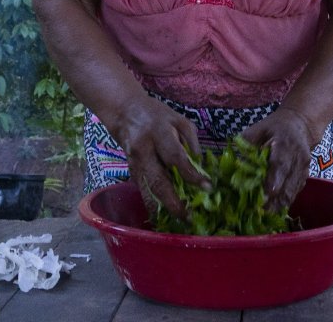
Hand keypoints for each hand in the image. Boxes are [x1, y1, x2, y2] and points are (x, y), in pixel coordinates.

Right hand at [112, 96, 208, 215]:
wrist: (125, 112)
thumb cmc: (156, 115)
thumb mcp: (178, 119)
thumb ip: (191, 140)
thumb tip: (200, 165)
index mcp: (158, 133)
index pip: (176, 157)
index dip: (191, 174)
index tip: (208, 187)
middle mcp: (144, 150)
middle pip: (158, 180)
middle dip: (174, 202)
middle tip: (189, 217)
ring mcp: (135, 163)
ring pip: (148, 190)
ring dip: (163, 208)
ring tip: (179, 221)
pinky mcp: (131, 171)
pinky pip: (143, 191)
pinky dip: (154, 205)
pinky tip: (165, 216)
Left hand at [241, 106, 315, 211]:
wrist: (300, 125)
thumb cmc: (275, 128)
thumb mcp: (259, 129)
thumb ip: (247, 143)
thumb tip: (232, 161)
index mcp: (286, 143)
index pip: (281, 163)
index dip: (275, 178)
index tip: (268, 192)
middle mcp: (298, 157)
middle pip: (288, 182)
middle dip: (276, 198)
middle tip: (260, 210)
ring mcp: (303, 169)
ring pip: (293, 190)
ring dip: (279, 204)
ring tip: (264, 213)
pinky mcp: (304, 177)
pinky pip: (295, 193)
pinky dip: (284, 202)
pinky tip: (272, 210)